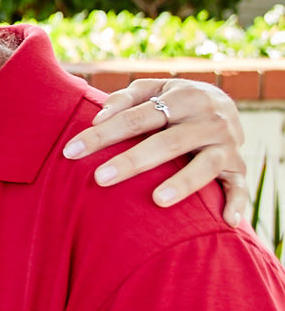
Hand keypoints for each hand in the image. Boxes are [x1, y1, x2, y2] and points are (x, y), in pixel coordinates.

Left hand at [65, 78, 250, 225]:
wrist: (222, 103)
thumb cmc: (171, 100)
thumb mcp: (152, 89)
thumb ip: (125, 99)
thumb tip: (98, 117)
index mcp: (182, 97)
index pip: (136, 117)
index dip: (103, 134)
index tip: (71, 152)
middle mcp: (208, 120)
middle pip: (168, 142)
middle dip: (133, 161)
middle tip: (100, 178)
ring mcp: (226, 145)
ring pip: (205, 165)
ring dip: (183, 183)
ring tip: (157, 200)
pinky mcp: (238, 167)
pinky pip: (239, 186)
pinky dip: (236, 202)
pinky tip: (226, 221)